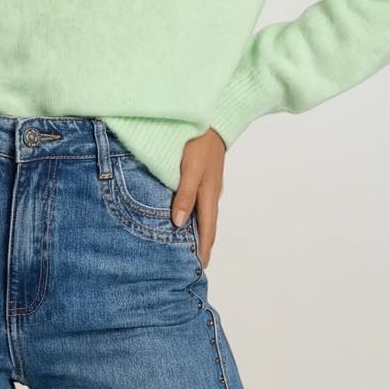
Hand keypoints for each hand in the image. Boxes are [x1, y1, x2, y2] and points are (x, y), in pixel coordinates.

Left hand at [171, 126, 225, 267]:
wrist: (211, 119)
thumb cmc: (197, 143)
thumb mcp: (190, 169)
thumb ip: (184, 195)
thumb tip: (178, 224)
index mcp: (209, 195)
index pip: (207, 231)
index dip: (203, 250)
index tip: (199, 269)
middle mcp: (211, 194)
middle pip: (207, 226)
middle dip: (201, 246)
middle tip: (192, 264)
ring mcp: (209, 185)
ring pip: (203, 215)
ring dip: (197, 231)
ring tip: (186, 246)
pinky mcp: (204, 177)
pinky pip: (199, 203)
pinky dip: (194, 216)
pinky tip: (184, 217)